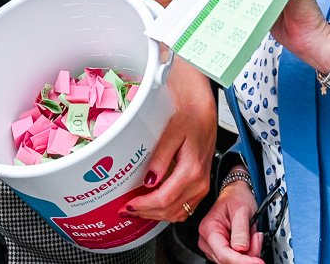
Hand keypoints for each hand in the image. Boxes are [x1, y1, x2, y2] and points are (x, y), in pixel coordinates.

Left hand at [126, 61, 214, 222]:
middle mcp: (200, 183)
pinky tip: (153, 207)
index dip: (144, 205)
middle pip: (169, 210)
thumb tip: (149, 181)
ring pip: (177, 213)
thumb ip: (160, 158)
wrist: (204, 114)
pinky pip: (184, 209)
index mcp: (192, 170)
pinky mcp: (201, 188)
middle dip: (145, 213)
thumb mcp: (172, 133)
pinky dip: (166, 212)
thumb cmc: (189, 119)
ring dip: (155, 215)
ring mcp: (202, 188)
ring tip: (135, 210)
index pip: (164, 197)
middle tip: (125, 210)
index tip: (127, 205)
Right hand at [197, 180, 265, 263]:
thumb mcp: (241, 210)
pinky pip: (235, 258)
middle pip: (228, 260)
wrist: (235, 192)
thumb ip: (241, 230)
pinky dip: (246, 252)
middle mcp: (207, 240)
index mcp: (209, 229)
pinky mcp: (221, 249)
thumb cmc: (236, 197)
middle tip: (257, 238)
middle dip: (247, 255)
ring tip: (253, 234)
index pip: (223, 254)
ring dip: (248, 252)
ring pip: (232, 260)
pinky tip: (249, 240)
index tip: (258, 262)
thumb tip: (241, 249)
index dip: (242, 261)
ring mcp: (213, 246)